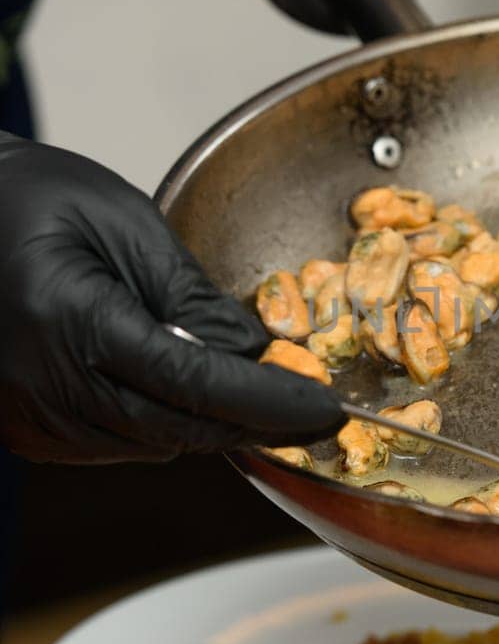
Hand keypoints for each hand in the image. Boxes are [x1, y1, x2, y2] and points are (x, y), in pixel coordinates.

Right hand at [0, 136, 341, 463]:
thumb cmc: (37, 198)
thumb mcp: (127, 224)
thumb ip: (192, 297)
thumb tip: (255, 357)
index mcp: (72, 320)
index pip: (194, 382)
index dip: (268, 401)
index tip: (325, 408)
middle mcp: (44, 383)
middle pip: (178, 428)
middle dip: (251, 421)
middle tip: (308, 408)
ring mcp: (29, 415)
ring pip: (151, 445)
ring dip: (205, 421)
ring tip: (240, 383)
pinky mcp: (24, 430)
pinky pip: (115, 445)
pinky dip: (159, 424)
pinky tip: (175, 387)